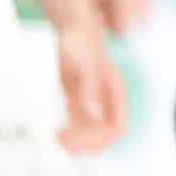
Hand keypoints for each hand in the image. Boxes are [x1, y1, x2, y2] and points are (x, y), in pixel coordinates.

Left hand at [55, 18, 127, 152]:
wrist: (74, 31)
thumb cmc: (84, 44)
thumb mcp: (86, 69)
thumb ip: (90, 93)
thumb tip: (94, 116)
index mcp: (116, 93)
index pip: (118, 126)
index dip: (102, 139)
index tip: (82, 143)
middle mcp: (107, 100)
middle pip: (104, 133)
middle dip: (86, 142)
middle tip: (65, 143)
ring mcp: (94, 101)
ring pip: (90, 132)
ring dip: (76, 140)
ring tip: (58, 138)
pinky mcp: (81, 100)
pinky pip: (79, 124)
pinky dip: (69, 132)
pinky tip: (57, 130)